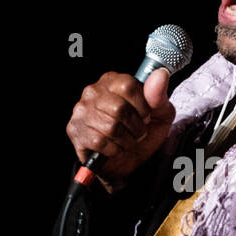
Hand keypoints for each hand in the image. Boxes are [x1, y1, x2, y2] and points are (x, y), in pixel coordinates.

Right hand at [65, 68, 175, 191]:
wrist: (128, 161)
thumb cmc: (141, 133)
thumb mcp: (159, 114)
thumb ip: (159, 95)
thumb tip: (160, 74)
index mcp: (112, 81)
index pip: (128, 86)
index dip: (142, 107)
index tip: (145, 116)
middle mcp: (93, 92)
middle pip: (119, 108)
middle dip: (135, 127)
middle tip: (136, 132)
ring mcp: (81, 111)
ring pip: (110, 127)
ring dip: (126, 140)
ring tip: (127, 141)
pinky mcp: (75, 131)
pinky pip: (100, 142)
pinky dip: (114, 150)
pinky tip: (114, 148)